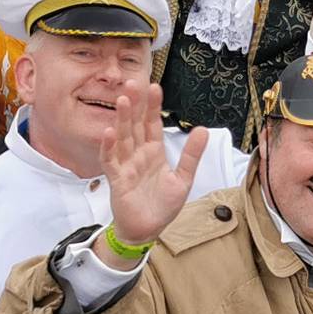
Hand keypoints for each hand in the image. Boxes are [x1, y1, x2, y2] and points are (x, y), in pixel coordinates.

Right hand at [99, 79, 209, 252]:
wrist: (147, 230)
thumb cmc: (162, 206)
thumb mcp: (183, 179)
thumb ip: (191, 155)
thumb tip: (203, 130)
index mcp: (154, 152)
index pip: (153, 124)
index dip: (152, 107)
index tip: (154, 87)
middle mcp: (138, 154)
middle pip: (135, 125)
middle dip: (135, 105)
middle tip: (134, 83)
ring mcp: (126, 165)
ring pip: (123, 138)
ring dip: (122, 119)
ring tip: (123, 100)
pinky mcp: (117, 179)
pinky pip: (110, 160)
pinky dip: (109, 147)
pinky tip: (109, 132)